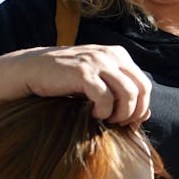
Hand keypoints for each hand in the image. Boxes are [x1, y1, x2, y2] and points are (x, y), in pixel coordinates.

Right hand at [12, 44, 151, 124]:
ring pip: (127, 93)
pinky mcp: (82, 72)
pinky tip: (92, 114)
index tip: (128, 123)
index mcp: (119, 55)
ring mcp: (97, 61)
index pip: (144, 85)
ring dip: (120, 113)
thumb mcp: (99, 84)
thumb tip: (146, 116)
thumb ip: (121, 96)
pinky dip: (102, 111)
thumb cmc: (66, 81)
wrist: (32, 70)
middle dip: (133, 112)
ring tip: (105, 119)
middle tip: (118, 124)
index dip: (141, 108)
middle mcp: (111, 55)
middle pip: (141, 89)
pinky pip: (105, 97)